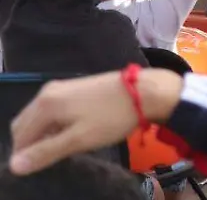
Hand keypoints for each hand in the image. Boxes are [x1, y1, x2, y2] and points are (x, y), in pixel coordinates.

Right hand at [8, 69, 182, 175]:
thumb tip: (15, 165)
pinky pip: (52, 110)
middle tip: (51, 158)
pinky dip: (53, 124)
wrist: (145, 91)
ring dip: (43, 134)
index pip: (20, 136)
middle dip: (31, 144)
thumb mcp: (78, 139)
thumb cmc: (111, 117)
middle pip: (25, 124)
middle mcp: (47, 92)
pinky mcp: (75, 87)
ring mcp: (61, 87)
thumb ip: (46, 152)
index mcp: (44, 105)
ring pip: (39, 117)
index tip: (41, 166)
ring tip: (62, 147)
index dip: (25, 155)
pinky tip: (70, 132)